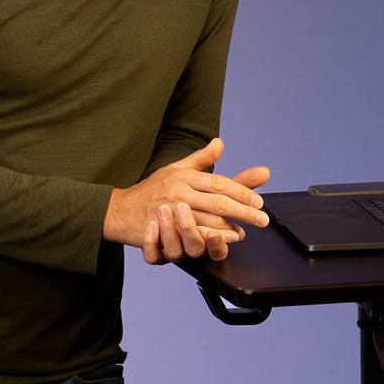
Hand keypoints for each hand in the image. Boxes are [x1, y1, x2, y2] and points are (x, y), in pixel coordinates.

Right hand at [101, 138, 269, 262]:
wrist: (120, 210)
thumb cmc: (151, 189)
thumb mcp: (175, 169)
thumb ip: (201, 159)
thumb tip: (220, 143)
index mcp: (184, 176)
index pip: (219, 183)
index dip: (242, 192)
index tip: (259, 201)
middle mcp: (179, 192)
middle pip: (218, 202)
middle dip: (243, 211)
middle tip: (262, 218)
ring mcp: (170, 212)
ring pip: (207, 220)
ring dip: (229, 228)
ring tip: (245, 232)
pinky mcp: (163, 230)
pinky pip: (190, 236)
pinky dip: (209, 239)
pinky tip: (222, 241)